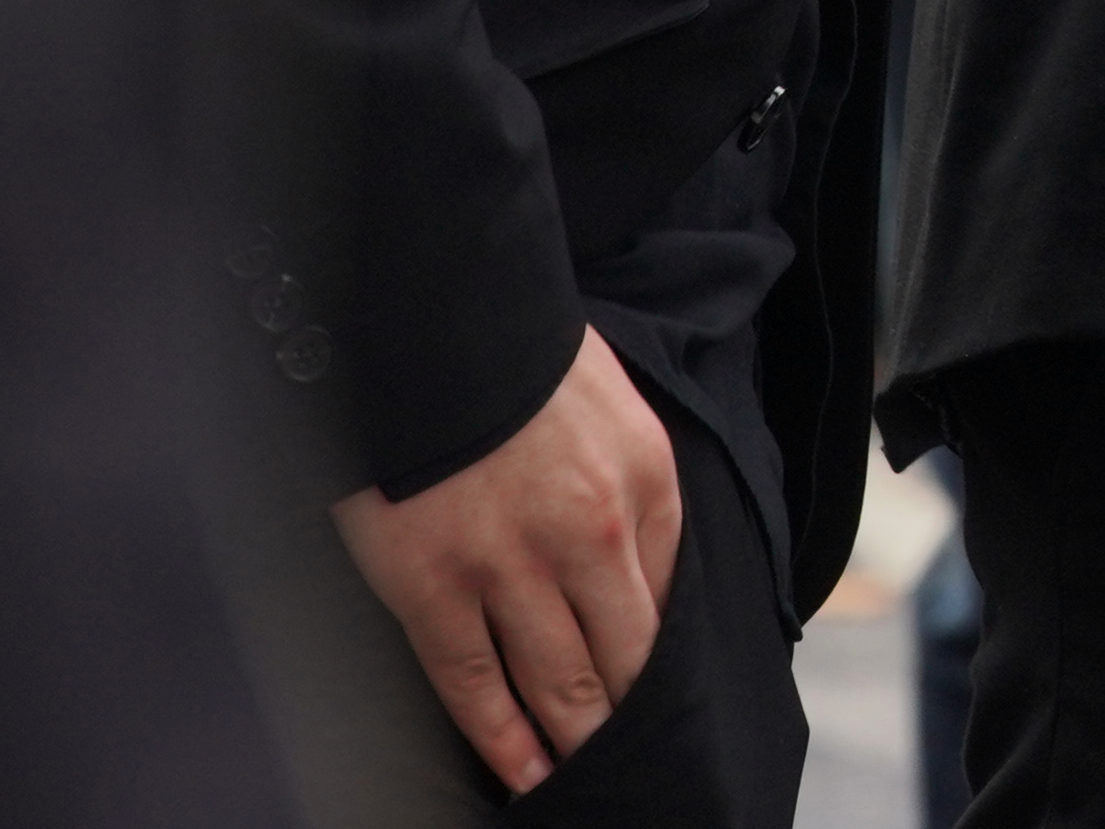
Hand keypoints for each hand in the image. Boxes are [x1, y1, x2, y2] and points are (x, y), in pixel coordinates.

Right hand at [331, 326, 678, 790]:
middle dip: (632, 718)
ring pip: (558, 683)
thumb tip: (645, 575)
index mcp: (646, 485)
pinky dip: (502, 737)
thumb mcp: (617, 414)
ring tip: (586, 779)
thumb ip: (635, 494)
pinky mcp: (434, 588)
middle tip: (641, 763)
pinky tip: (524, 772)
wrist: (436, 325)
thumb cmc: (524, 365)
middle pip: (624, 657)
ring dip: (576, 740)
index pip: (670, 601)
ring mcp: (510, 569)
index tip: (665, 702)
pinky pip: (474, 683)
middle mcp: (591, 535)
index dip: (665, 663)